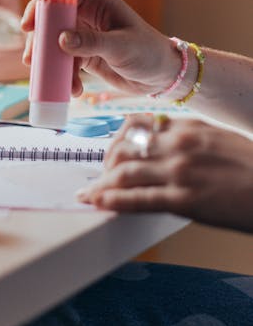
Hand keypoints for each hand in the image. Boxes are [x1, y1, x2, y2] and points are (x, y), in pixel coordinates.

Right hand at [21, 0, 179, 96]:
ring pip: (53, 44)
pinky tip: (72, 90)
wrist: (163, 77)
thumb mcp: (121, 47)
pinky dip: (63, 77)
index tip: (28, 27)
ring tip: (49, 82)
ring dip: (49, 63)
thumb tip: (61, 38)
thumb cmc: (149, 54)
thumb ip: (91, 42)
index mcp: (97, 1)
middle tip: (31, 60)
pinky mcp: (84, 54)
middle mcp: (87, 14)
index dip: (40, 7)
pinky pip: (64, 62)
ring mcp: (84, 34)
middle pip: (50, 21)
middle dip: (39, 41)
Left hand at [77, 114, 252, 233]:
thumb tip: (163, 141)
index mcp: (186, 126)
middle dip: (104, 163)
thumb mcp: (217, 138)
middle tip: (98, 176)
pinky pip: (138, 199)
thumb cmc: (251, 166)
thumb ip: (187, 137)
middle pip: (124, 147)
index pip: (135, 123)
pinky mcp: (184, 200)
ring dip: (100, 184)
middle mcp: (177, 144)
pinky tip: (97, 202)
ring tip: (89, 193)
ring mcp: (179, 172)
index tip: (110, 150)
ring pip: (124, 172)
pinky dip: (112, 200)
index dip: (115, 138)